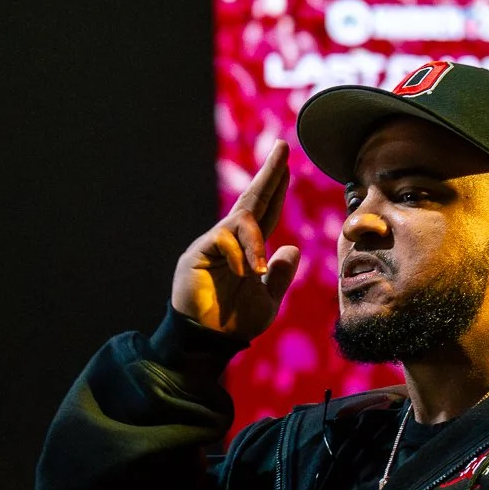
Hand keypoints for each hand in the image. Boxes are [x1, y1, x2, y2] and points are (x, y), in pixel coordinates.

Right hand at [172, 140, 300, 339]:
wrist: (209, 341)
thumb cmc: (235, 323)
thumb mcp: (267, 300)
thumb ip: (280, 276)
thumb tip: (292, 248)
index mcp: (248, 250)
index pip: (265, 212)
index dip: (276, 188)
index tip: (287, 163)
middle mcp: (230, 241)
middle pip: (251, 201)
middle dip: (269, 174)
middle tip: (282, 148)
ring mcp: (213, 245)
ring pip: (240, 221)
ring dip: (254, 241)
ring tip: (257, 272)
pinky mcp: (197, 253)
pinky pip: (225, 239)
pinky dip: (241, 254)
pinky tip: (244, 274)